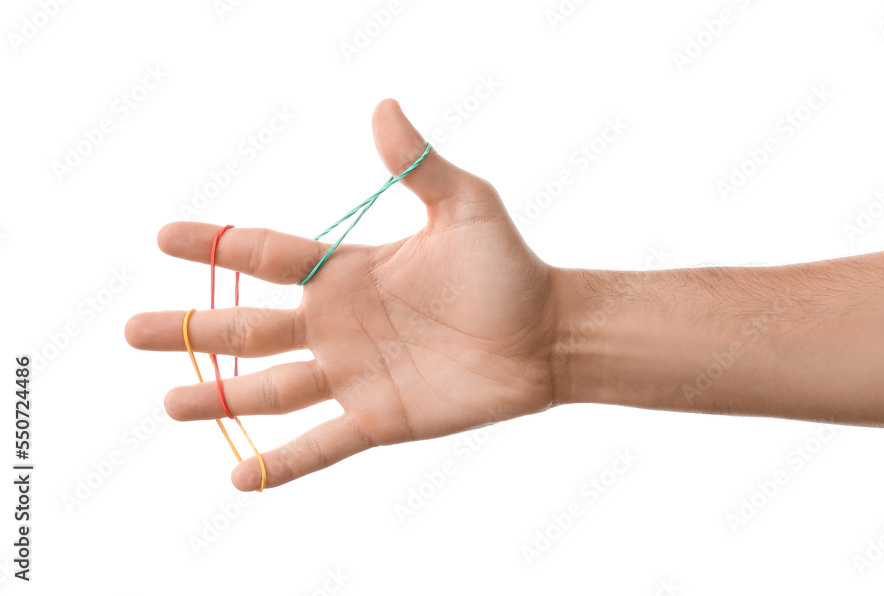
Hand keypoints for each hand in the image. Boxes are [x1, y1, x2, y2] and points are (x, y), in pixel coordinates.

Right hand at [126, 99, 558, 490]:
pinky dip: (282, 463)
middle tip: (132, 330)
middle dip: (193, 328)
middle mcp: (340, 324)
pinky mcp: (380, 418)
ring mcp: (355, 375)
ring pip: (272, 388)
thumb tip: (384, 106)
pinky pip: (321, 444)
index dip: (216, 244)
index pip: (268, 256)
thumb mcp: (466, 206)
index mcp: (349, 272)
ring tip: (171, 401)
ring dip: (220, 396)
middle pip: (250, 327)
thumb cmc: (508, 268)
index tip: (163, 236)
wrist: (547, 336)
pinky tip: (240, 478)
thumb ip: (420, 165)